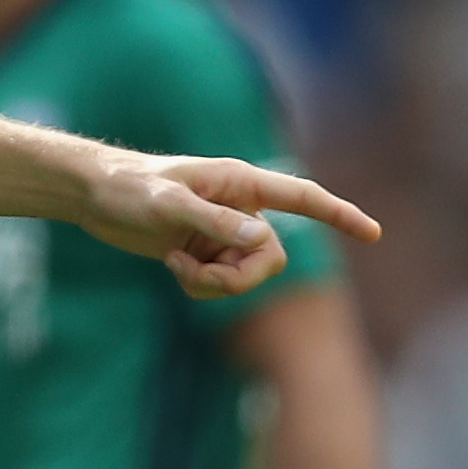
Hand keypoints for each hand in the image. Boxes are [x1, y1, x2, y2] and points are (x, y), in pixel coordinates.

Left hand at [79, 153, 380, 298]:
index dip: (340, 215)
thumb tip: (262, 240)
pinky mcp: (206, 252)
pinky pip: (223, 284)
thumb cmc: (127, 188)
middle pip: (272, 259)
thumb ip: (214, 222)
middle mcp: (240, 207)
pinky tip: (172, 266)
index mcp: (241, 183)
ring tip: (176, 265)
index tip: (374, 234)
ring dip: (215, 283)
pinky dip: (200, 285)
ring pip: (249, 275)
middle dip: (240, 277)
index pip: (303, 198)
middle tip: (197, 272)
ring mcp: (224, 232)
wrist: (93, 196)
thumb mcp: (167, 204)